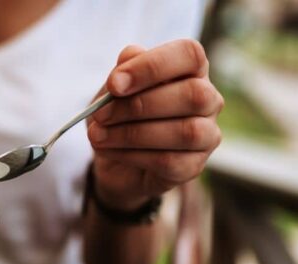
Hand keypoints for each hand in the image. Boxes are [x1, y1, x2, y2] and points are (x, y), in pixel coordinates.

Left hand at [87, 39, 223, 210]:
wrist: (114, 161)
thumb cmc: (119, 116)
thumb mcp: (112, 91)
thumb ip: (123, 72)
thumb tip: (131, 55)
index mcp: (190, 70)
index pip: (188, 54)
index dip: (151, 66)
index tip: (114, 84)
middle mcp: (207, 100)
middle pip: (193, 94)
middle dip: (139, 105)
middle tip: (100, 115)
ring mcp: (206, 135)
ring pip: (185, 131)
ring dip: (132, 133)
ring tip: (98, 135)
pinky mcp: (193, 166)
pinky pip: (169, 161)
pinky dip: (132, 155)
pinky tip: (109, 150)